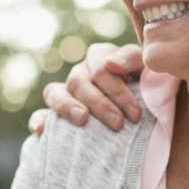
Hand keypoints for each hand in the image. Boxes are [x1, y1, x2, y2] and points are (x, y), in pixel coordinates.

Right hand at [28, 42, 143, 133]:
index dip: (118, 90)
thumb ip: (135, 61)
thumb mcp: (149, 74)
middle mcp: (82, 72)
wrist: (145, 118)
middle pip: (79, 79)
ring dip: (68, 106)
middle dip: (100, 103)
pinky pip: (40, 114)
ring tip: (83, 120)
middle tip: (119, 124)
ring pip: (55, 92)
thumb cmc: (149, 94)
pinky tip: (42, 131)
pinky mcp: (56, 116)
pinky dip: (39, 120)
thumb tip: (111, 65)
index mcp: (103, 57)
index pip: (102, 65)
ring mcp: (67, 93)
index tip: (135, 114)